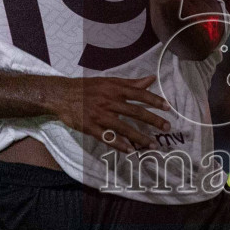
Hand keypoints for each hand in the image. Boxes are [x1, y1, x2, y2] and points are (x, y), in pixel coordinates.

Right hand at [43, 74, 171, 152]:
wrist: (61, 94)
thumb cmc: (87, 87)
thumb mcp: (109, 81)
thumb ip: (130, 83)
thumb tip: (151, 79)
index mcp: (115, 89)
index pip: (139, 94)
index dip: (155, 101)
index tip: (168, 108)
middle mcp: (109, 101)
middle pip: (135, 112)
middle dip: (153, 121)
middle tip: (167, 128)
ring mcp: (100, 115)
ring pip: (124, 127)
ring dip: (140, 137)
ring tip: (152, 145)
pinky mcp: (90, 127)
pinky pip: (108, 138)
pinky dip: (119, 145)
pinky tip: (130, 151)